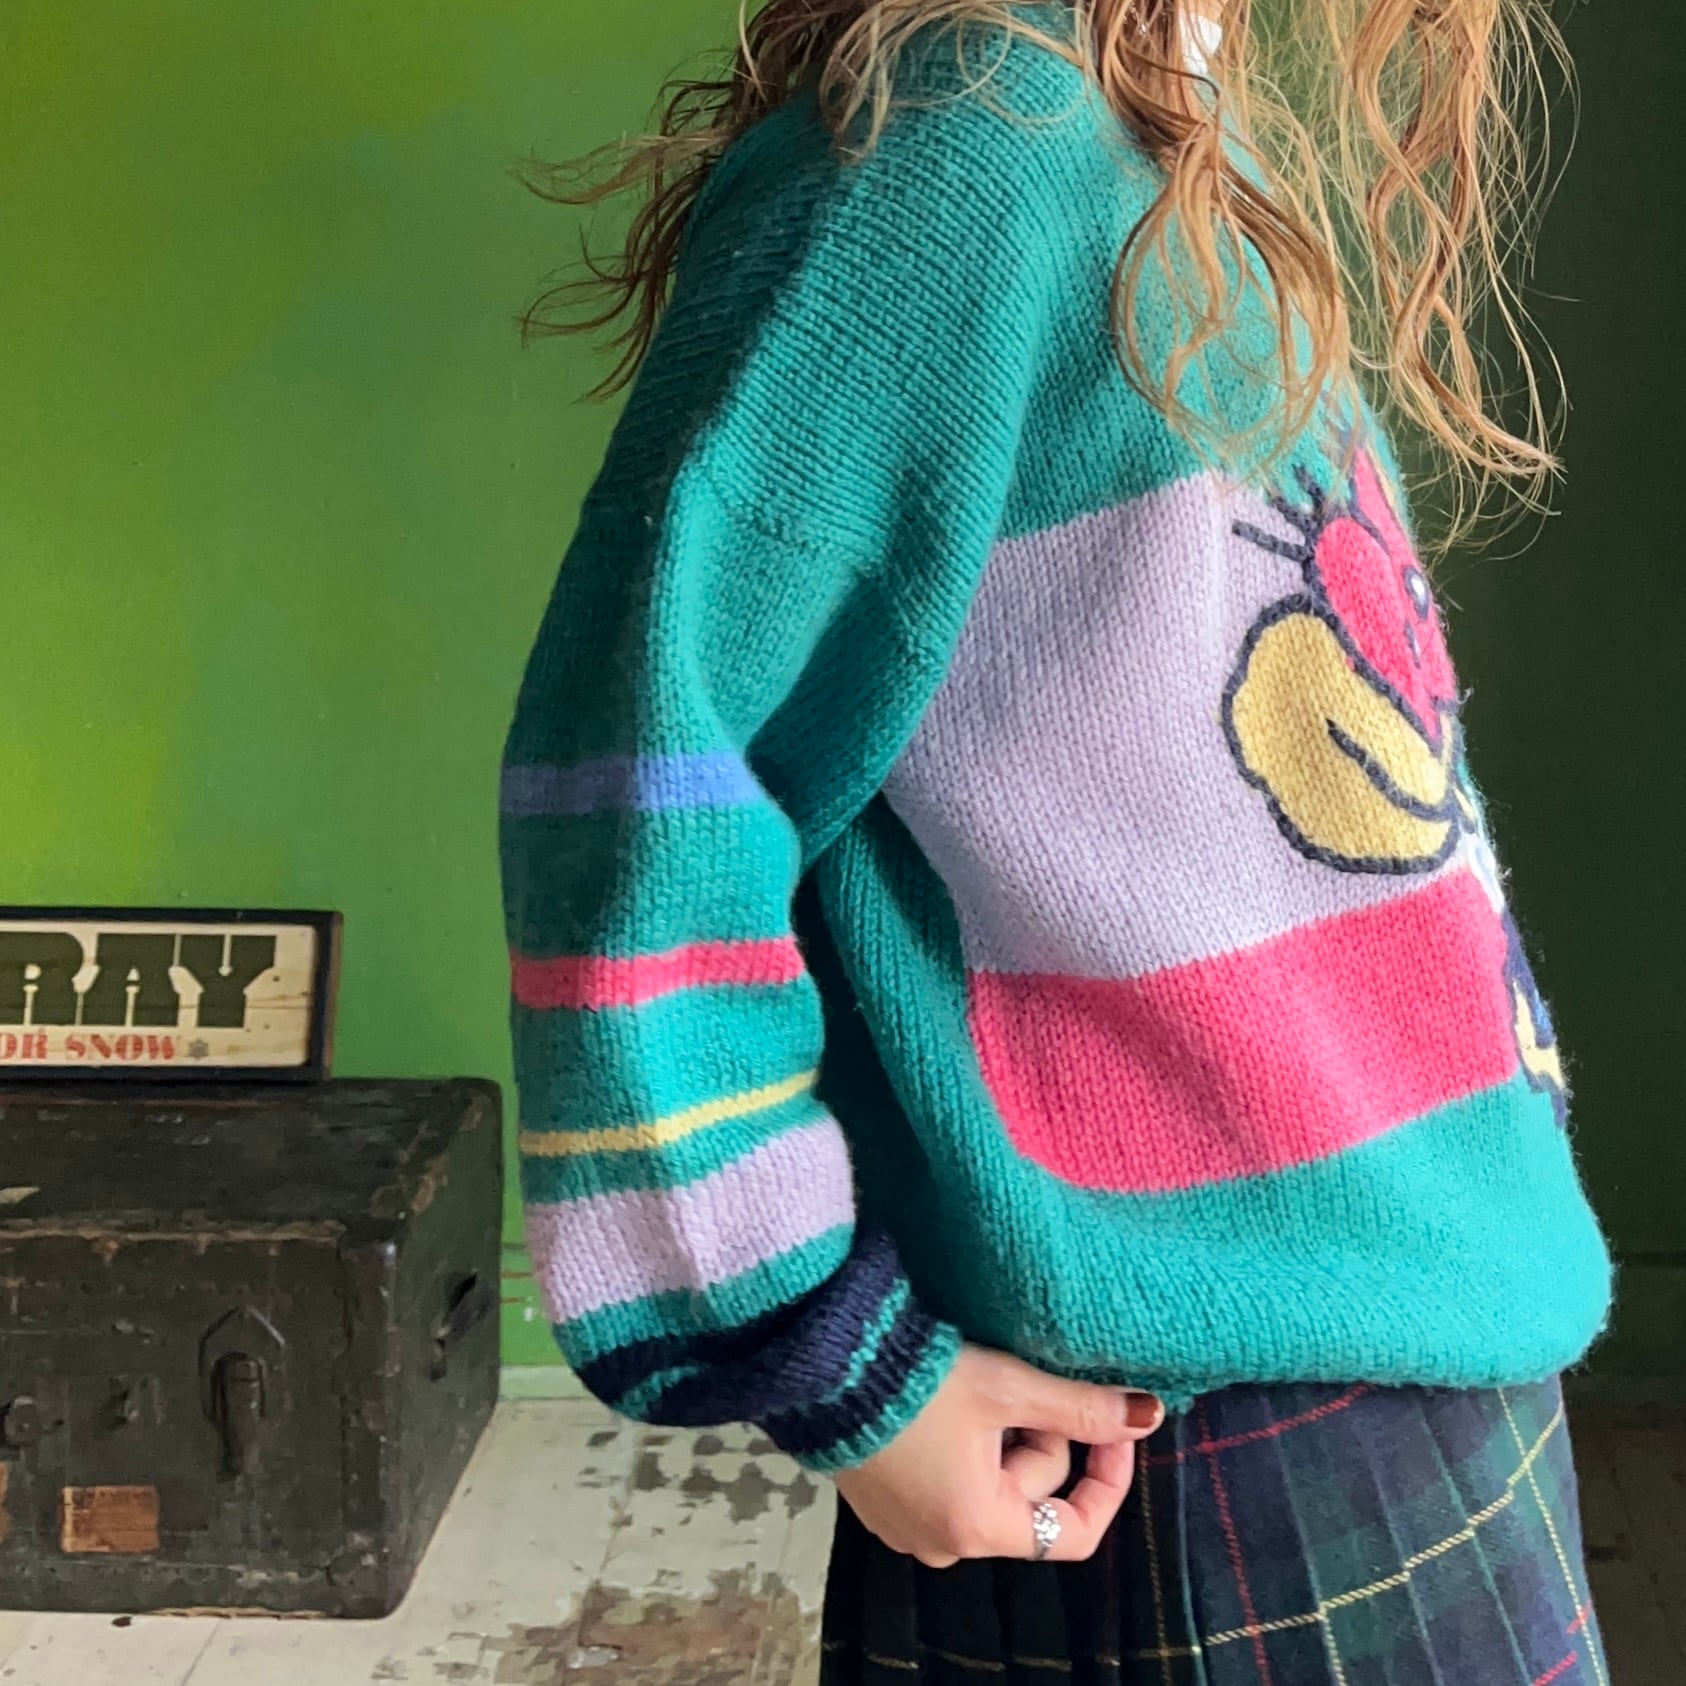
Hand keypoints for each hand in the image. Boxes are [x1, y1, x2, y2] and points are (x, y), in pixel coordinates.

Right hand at [832, 1345, 1163, 1567]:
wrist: (821, 1360)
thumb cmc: (916, 1381)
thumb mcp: (1008, 1387)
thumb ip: (1083, 1407)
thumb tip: (1148, 1416)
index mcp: (977, 1527)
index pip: (1073, 1532)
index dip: (1107, 1478)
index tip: (1112, 1424)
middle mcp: (940, 1542)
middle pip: (1028, 1496)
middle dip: (1039, 1436)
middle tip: (1018, 1380)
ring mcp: (903, 1524)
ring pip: (989, 1483)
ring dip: (1000, 1435)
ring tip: (977, 1381)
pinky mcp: (878, 1497)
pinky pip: (946, 1479)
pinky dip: (961, 1442)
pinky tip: (943, 1396)